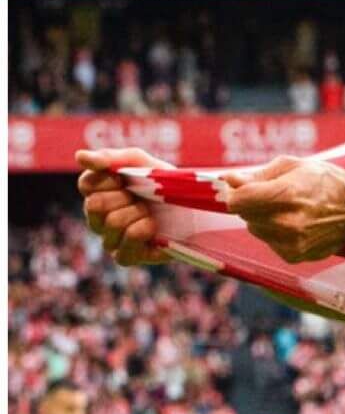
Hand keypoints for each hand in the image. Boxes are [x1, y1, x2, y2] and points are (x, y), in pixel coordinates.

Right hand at [77, 147, 174, 265]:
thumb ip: (110, 158)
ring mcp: (109, 239)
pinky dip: (144, 231)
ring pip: (112, 223)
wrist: (195, 209)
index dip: (112, 179)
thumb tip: (80, 157)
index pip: (86, 184)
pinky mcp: (125, 256)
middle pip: (95, 205)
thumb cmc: (164, 184)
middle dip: (126, 197)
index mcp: (96, 193)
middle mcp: (97, 218)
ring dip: (138, 213)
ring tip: (150, 213)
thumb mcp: (141, 163)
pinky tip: (154, 227)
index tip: (130, 179)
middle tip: (143, 198)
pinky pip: (124, 244)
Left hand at [222, 156, 344, 263]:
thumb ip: (257, 175)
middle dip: (253, 204)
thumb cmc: (326, 182)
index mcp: (286, 195)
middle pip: (245, 215)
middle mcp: (287, 222)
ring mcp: (291, 242)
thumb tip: (228, 180)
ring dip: (264, 219)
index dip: (238, 192)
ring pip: (255, 229)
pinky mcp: (294, 255)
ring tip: (290, 210)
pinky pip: (269, 242)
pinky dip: (276, 233)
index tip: (245, 188)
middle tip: (277, 197)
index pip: (237, 200)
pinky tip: (296, 224)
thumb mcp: (293, 166)